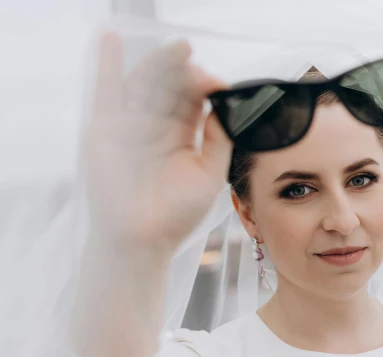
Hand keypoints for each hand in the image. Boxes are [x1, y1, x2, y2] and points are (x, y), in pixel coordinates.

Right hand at [84, 33, 231, 259]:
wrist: (142, 239)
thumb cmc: (177, 214)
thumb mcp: (209, 174)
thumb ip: (219, 140)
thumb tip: (225, 105)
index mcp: (182, 134)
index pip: (194, 100)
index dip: (206, 87)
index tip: (219, 84)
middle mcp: (156, 126)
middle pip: (170, 87)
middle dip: (184, 71)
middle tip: (195, 58)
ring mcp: (131, 125)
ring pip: (144, 84)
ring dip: (159, 64)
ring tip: (177, 50)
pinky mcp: (106, 129)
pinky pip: (106, 91)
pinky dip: (107, 64)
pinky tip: (111, 38)